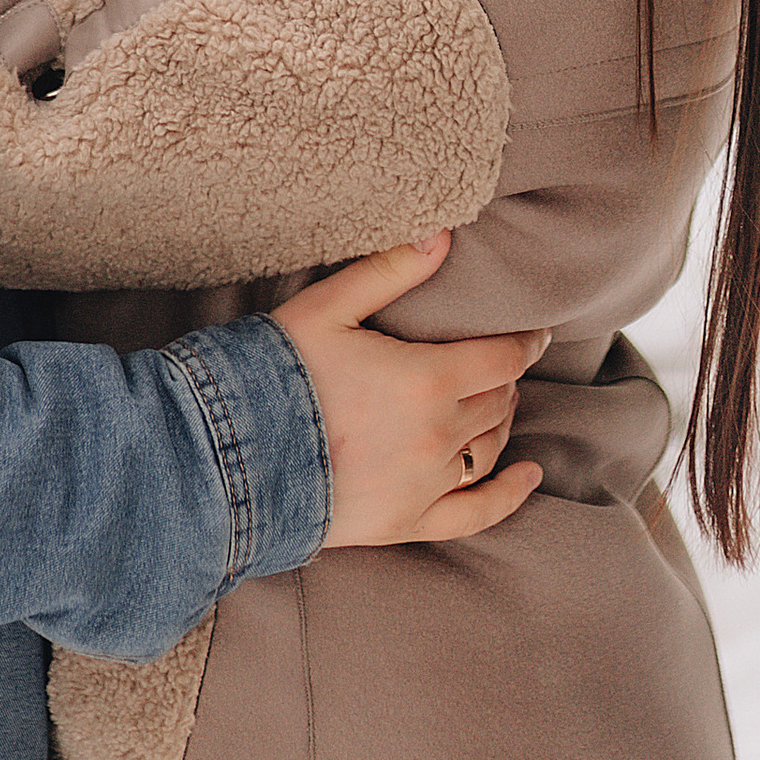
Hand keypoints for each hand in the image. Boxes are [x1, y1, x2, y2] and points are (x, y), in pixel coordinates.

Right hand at [273, 234, 546, 547]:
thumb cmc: (271, 375)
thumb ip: (388, 272)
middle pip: (498, 401)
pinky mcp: (406, 523)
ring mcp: (424, 485)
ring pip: (489, 448)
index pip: (502, 358)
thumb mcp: (326, 309)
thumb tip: (443, 236)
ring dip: (500, 421)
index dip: (524, 343)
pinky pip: (476, 513)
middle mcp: (436, 436)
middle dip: (503, 378)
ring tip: (494, 402)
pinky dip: (509, 495)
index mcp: (425, 380)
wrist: (226, 460)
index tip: (533, 333)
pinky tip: (528, 477)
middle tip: (493, 362)